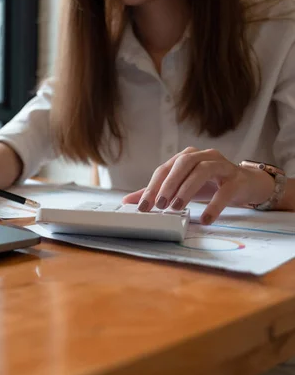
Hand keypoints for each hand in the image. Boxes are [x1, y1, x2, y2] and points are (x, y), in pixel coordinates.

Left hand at [122, 147, 274, 224]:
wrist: (247, 184)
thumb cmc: (210, 184)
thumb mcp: (182, 187)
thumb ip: (157, 193)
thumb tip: (128, 202)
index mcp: (186, 157)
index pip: (164, 169)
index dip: (152, 187)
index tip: (143, 207)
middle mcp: (203, 156)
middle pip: (182, 165)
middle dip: (168, 185)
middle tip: (158, 205)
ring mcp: (221, 165)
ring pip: (202, 171)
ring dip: (187, 189)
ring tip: (177, 208)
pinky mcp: (237, 178)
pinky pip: (225, 189)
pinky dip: (214, 204)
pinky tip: (206, 218)